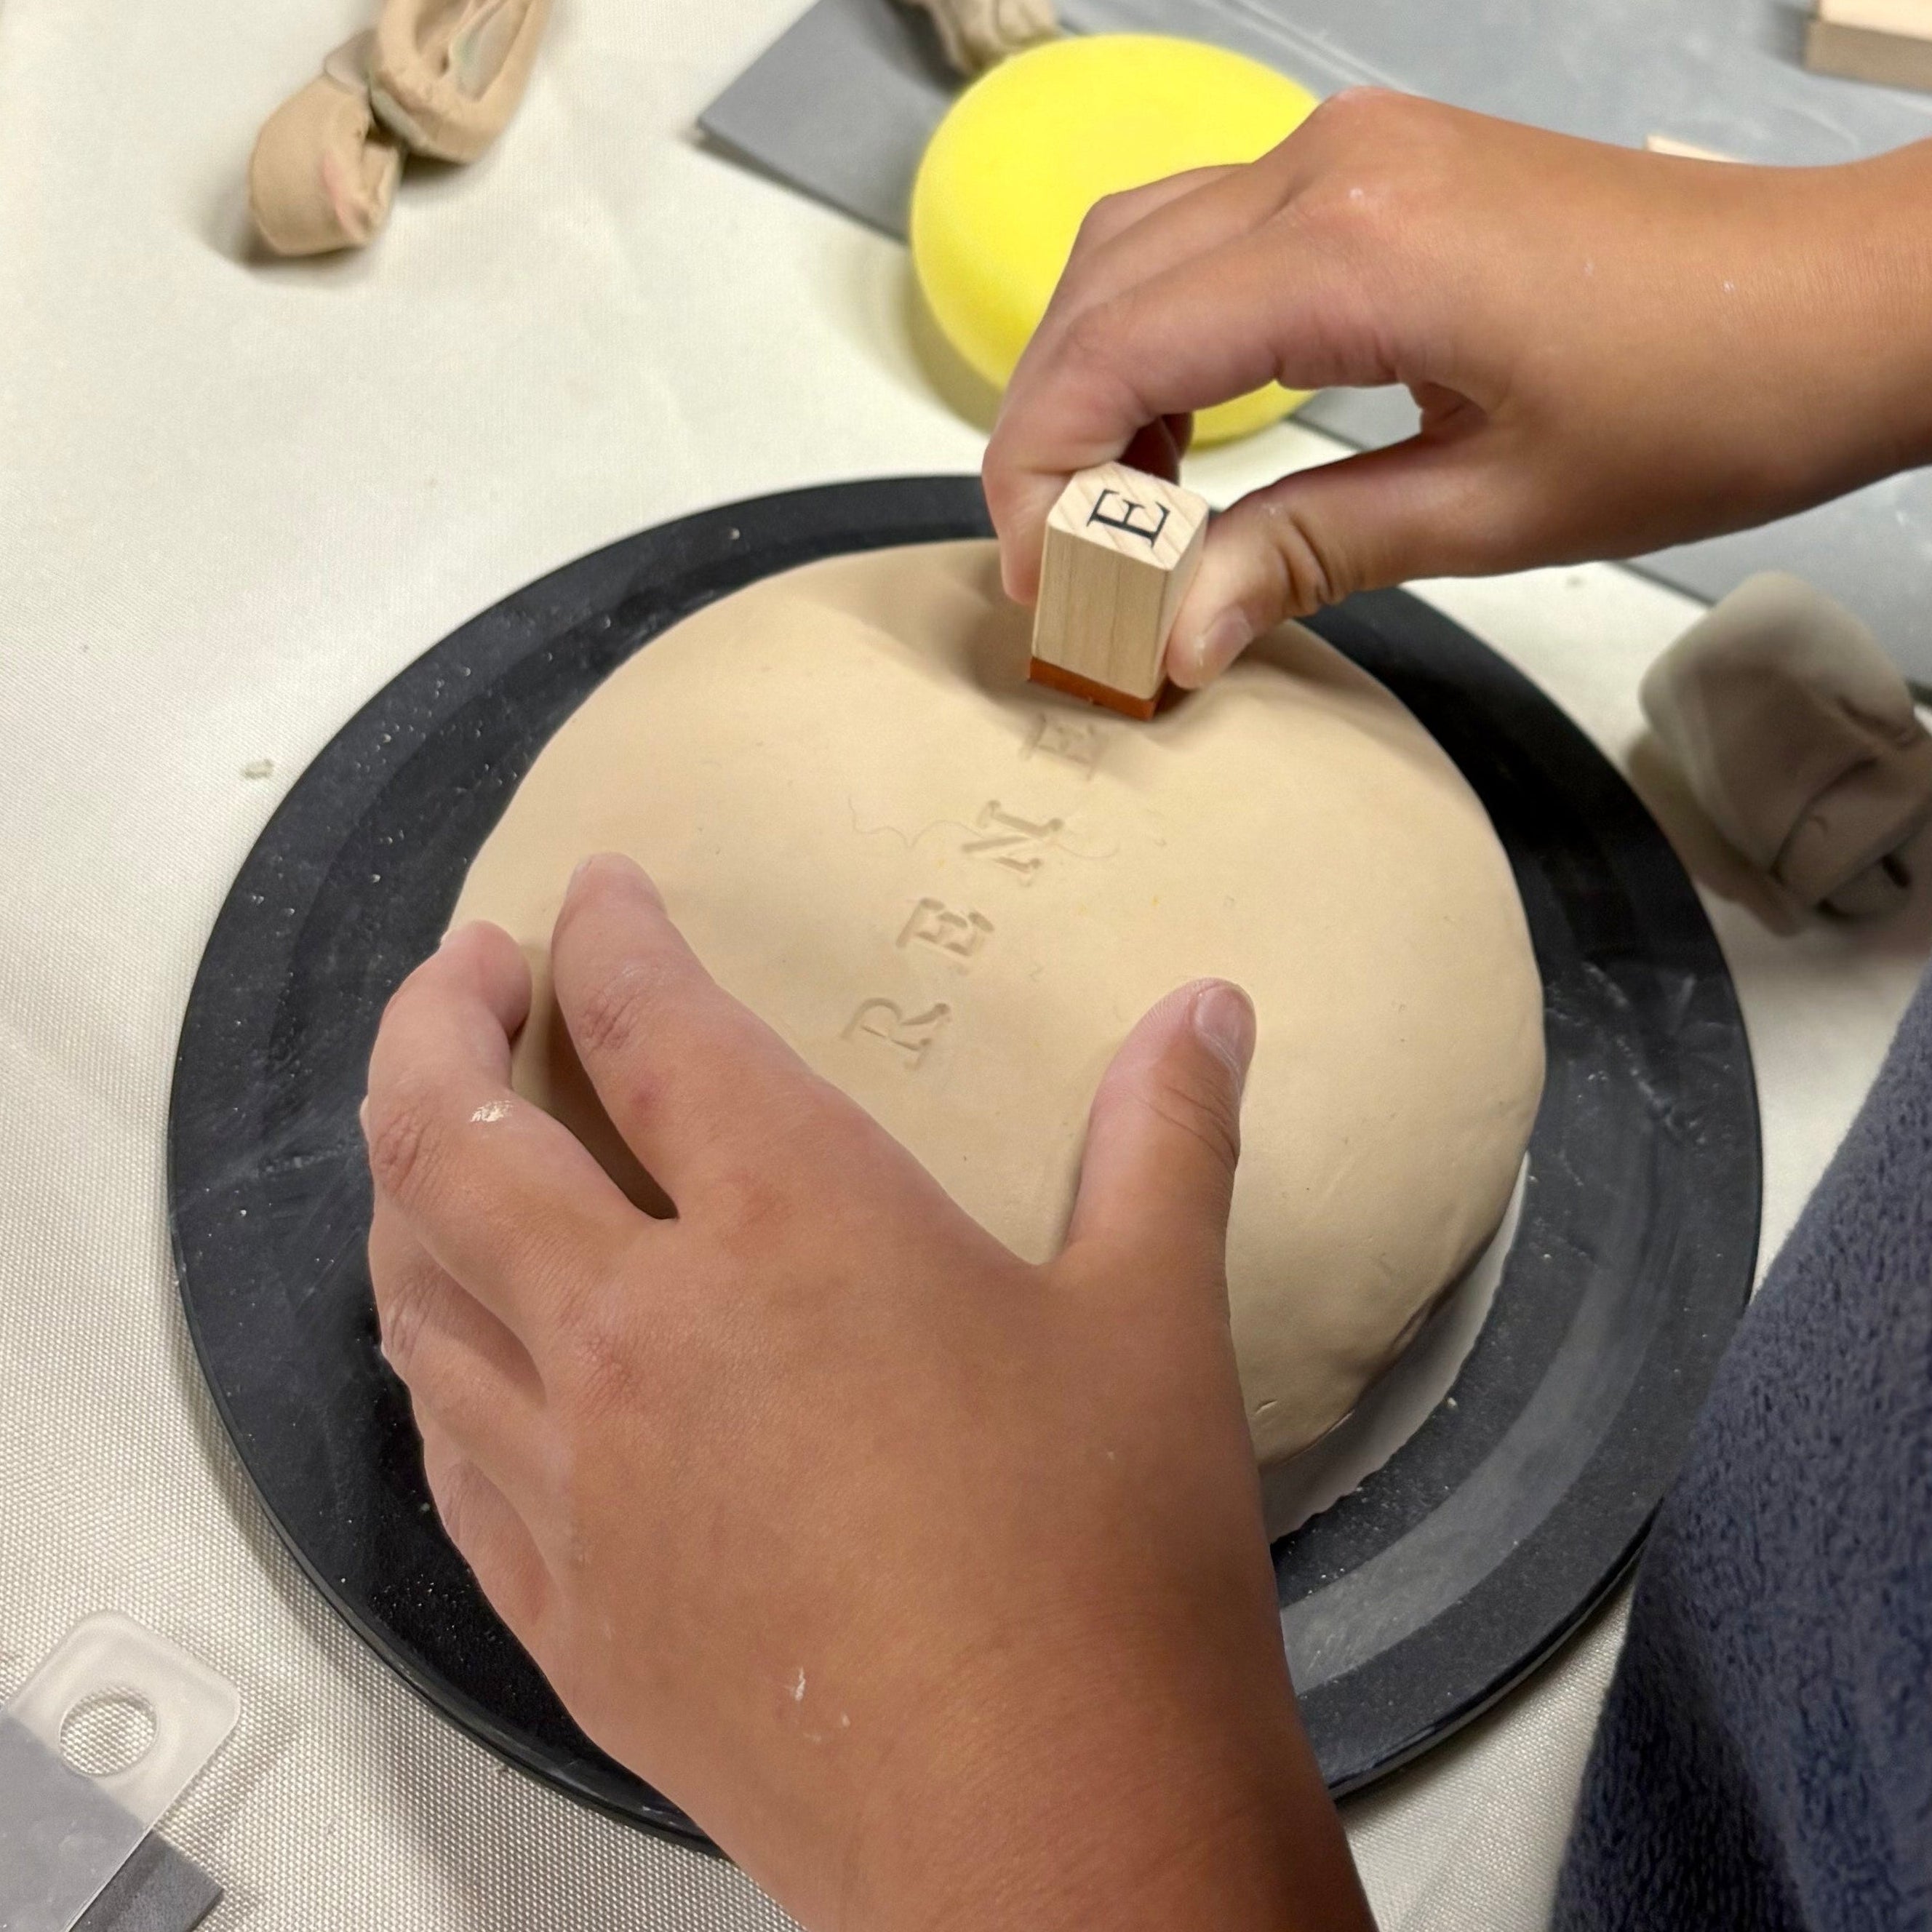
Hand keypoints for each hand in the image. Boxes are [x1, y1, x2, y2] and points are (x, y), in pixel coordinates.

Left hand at [363, 855, 1371, 1931]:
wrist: (1048, 1839)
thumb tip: (1208, 1008)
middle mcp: (644, 1334)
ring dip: (403, 1185)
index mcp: (793, 1229)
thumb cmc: (1113, 1558)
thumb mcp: (1158, 1323)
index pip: (651, 1028)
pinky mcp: (569, 1611)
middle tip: (463, 971)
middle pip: (453, 1140)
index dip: (610, 937)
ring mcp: (582, 1480)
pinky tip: (458, 1355)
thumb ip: (1165, 1141)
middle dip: (432, 1023)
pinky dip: (431, 1362)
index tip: (598, 889)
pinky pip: (445, 1455)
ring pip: (415, 1294)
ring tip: (434, 1139)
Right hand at [983, 91, 1931, 685]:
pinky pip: (1205, 236)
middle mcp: (1327, 168)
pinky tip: (1180, 439)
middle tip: (1063, 568)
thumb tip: (1171, 636)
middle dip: (1048, 435)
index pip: (1113, 351)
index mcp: (1353, 250)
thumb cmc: (1699, 406)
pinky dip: (1156, 335)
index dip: (1046, 476)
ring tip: (1115, 515)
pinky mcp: (1373, 168)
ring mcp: (1348, 151)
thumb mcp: (1488, 515)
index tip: (1049, 588)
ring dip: (1092, 378)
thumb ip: (1302, 557)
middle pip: (1098, 287)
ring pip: (1135, 248)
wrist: (1836, 302)